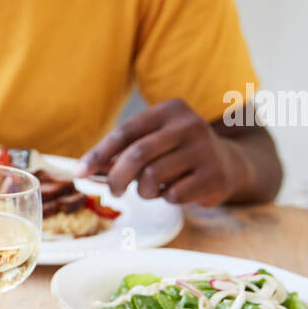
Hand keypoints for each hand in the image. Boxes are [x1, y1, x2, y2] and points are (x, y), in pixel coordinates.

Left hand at [76, 98, 249, 207]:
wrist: (228, 164)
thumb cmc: (177, 153)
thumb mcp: (153, 142)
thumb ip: (122, 152)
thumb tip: (84, 170)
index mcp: (170, 110)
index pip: (126, 132)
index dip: (98, 154)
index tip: (79, 173)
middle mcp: (189, 125)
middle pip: (137, 154)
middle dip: (117, 178)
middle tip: (112, 191)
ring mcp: (204, 150)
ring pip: (153, 177)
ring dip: (143, 191)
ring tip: (150, 189)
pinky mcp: (213, 175)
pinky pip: (173, 195)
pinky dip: (165, 198)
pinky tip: (174, 191)